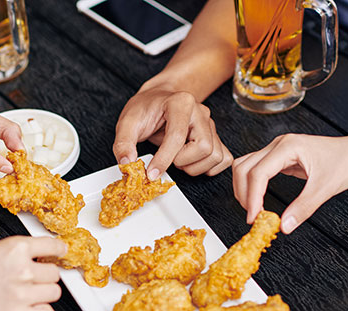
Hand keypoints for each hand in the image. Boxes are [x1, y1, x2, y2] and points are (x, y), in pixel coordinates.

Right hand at [0, 236, 65, 310]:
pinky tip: (32, 310)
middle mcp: (22, 269)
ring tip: (27, 294)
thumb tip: (26, 255)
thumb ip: (10, 251)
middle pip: (54, 273)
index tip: (61, 252)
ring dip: (44, 294)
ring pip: (54, 293)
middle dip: (44, 276)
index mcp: (15, 248)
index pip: (52, 245)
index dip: (58, 250)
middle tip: (31, 280)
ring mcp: (21, 294)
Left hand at [113, 85, 231, 179]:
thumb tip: (126, 164)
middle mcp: (200, 113)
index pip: (177, 137)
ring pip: (215, 155)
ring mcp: (210, 125)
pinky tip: (191, 163)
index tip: (151, 173)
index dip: (163, 159)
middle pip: (204, 147)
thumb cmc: (146, 109)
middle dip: (182, 161)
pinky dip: (209, 167)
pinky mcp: (215, 137)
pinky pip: (224, 159)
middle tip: (168, 159)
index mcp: (180, 103)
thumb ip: (123, 142)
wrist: (158, 100)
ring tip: (177, 159)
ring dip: (194, 166)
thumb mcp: (127, 121)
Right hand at [232, 132, 347, 233]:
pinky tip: (260, 199)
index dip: (252, 198)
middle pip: (243, 168)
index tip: (254, 218)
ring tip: (253, 208)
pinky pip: (257, 170)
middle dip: (243, 193)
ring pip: (245, 167)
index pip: (257, 173)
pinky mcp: (282, 157)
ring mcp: (278, 150)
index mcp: (287, 147)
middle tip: (252, 216)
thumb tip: (284, 225)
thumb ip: (303, 207)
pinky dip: (253, 185)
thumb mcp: (327, 187)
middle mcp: (279, 145)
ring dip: (244, 188)